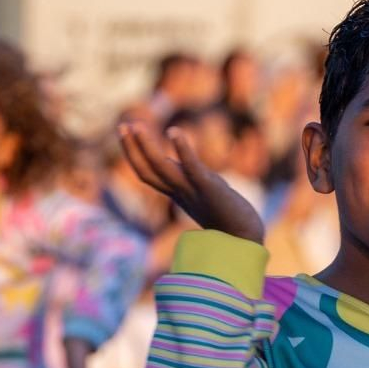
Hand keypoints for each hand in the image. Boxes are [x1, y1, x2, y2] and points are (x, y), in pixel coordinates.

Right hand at [117, 121, 263, 242]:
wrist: (247, 241)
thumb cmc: (230, 221)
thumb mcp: (207, 198)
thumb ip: (196, 186)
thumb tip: (191, 176)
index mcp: (179, 194)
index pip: (149, 174)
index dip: (134, 155)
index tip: (126, 132)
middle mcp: (181, 192)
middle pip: (148, 171)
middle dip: (132, 149)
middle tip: (122, 126)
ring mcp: (193, 190)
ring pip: (162, 168)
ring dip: (147, 146)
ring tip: (136, 126)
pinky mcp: (209, 188)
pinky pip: (192, 167)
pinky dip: (182, 150)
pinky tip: (174, 132)